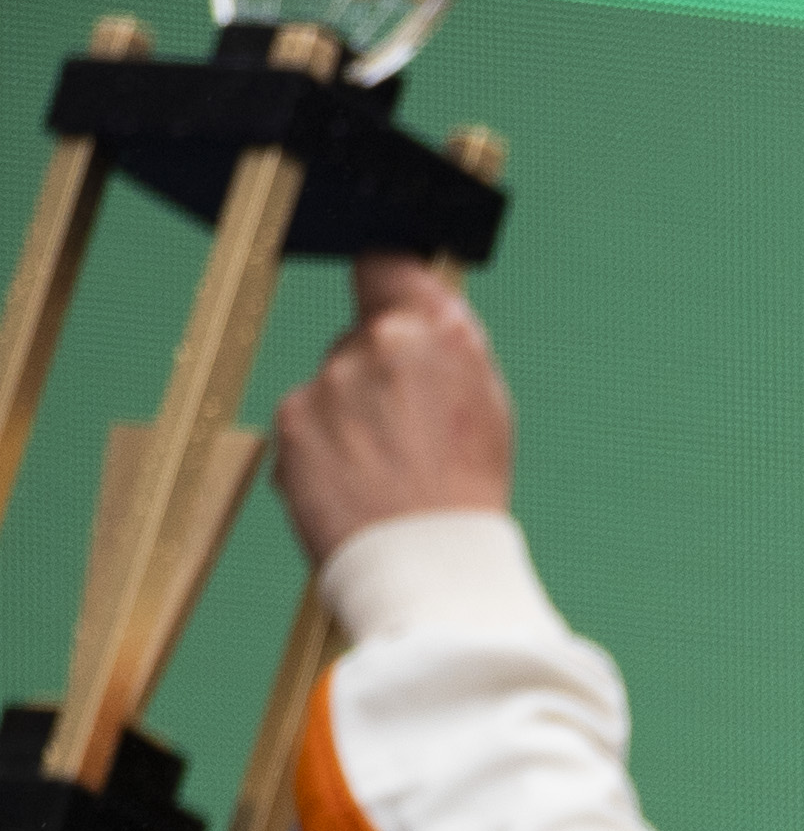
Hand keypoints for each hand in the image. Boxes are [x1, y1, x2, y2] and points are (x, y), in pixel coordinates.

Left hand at [273, 255, 515, 569]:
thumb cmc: (466, 494)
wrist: (426, 565)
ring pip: (333, 383)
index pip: (388, 265)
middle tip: (406, 432)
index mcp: (439, 334)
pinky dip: (321, 448)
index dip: (388, 285)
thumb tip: (424, 299)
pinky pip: (304, 420)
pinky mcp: (291, 417)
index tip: (390, 307)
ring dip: (349, 415)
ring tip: (383, 470)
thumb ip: (449, 345)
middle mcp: (381, 344)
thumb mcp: (486, 407)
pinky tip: (352, 483)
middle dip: (376, 373)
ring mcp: (330, 380)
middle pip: (362, 337)